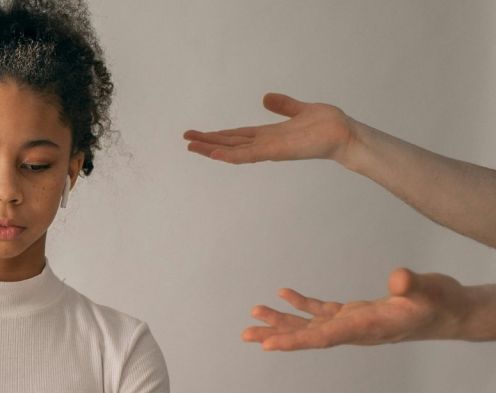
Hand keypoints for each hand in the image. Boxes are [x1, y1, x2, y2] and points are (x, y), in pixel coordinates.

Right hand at [183, 93, 354, 164]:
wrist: (345, 134)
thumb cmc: (328, 126)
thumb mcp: (301, 109)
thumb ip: (283, 105)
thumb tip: (266, 98)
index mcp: (269, 135)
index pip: (237, 135)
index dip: (218, 135)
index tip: (200, 134)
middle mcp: (265, 144)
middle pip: (230, 143)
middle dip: (207, 142)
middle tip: (186, 140)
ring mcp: (269, 149)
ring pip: (234, 151)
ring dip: (212, 149)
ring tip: (192, 147)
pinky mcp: (276, 152)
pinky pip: (249, 155)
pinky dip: (231, 155)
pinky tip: (215, 153)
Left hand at [243, 268, 467, 350]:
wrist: (451, 313)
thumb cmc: (441, 302)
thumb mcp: (430, 290)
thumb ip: (412, 285)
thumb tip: (397, 279)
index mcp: (366, 327)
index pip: (324, 338)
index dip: (295, 341)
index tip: (268, 346)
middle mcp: (354, 330)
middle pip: (308, 336)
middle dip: (276, 334)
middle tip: (245, 334)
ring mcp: (353, 322)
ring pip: (310, 325)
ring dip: (282, 320)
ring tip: (254, 314)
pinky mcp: (355, 313)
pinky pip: (322, 311)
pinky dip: (301, 304)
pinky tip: (283, 294)